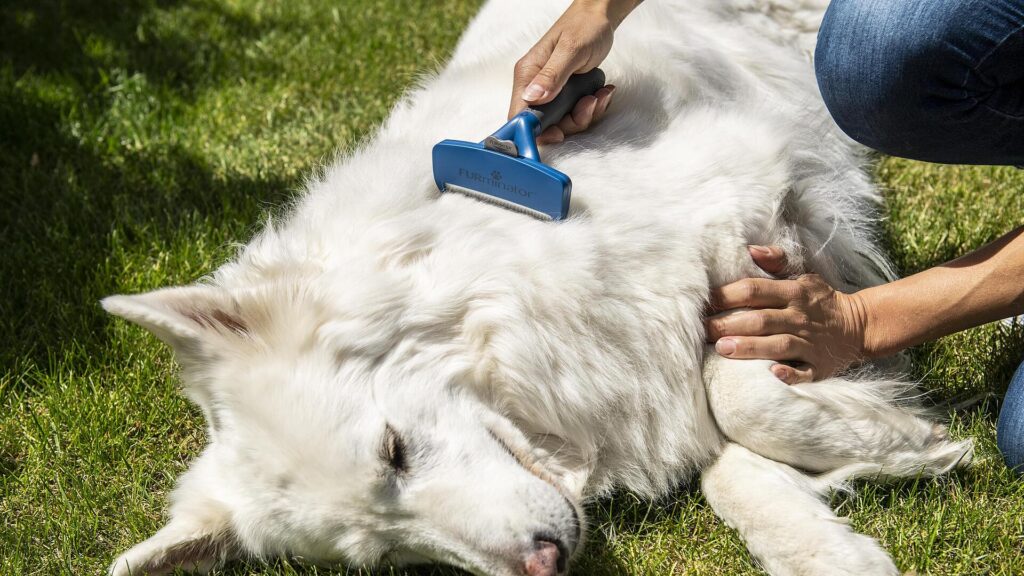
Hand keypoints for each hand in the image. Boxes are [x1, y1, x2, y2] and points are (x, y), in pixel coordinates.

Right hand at [509, 0, 636, 142]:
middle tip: (590, 103)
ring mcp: (551, 91)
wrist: (600, 17)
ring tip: (600, 94)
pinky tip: (602, 92)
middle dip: (571, 122)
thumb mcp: (571, 50)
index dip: (535, 131)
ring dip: (586, 114)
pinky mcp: (565, 94)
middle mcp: (535, 86)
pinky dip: (592, 108)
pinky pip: (575, 113)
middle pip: (545, 124)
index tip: (560, 133)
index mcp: (527, 75)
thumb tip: (532, 98)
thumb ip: (552, 75)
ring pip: (563, 121)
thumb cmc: (584, 26)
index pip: (519, 115)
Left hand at [705, 246, 869, 383]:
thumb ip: (776, 260)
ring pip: (779, 344)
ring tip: (723, 349)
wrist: (860, 326)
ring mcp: (810, 344)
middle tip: (702, 331)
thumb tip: (750, 249)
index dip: (726, 295)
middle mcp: (800, 317)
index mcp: (793, 292)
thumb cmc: (818, 301)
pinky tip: (771, 375)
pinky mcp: (819, 367)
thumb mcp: (803, 275)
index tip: (701, 302)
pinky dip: (789, 374)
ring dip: (751, 347)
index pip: (754, 290)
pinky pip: (804, 372)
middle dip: (729, 324)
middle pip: (761, 319)